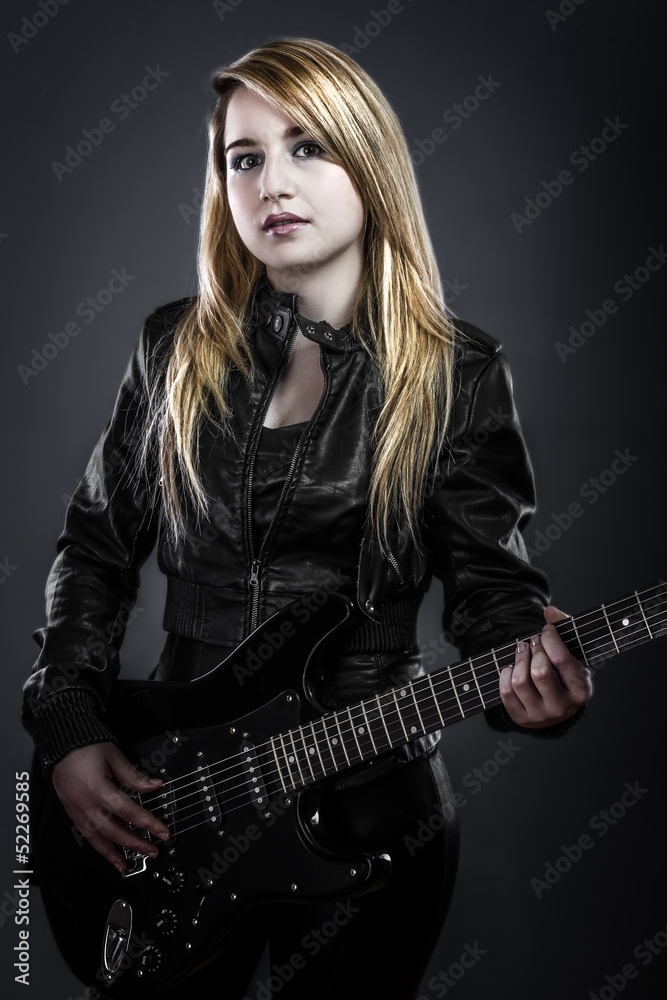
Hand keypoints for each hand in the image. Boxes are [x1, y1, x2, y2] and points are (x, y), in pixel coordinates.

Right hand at [51, 742, 169, 870]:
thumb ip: (134, 776)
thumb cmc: (86, 746)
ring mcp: (77, 810)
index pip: (128, 811)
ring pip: (97, 838)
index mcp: (97, 787)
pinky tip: (109, 854)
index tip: (161, 832)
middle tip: (153, 850)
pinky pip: (86, 835)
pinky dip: (99, 848)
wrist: (61, 744)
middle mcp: (85, 803)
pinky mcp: (72, 812)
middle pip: (114, 830)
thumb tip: (154, 786)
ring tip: (130, 864)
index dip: (147, 823)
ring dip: (115, 853)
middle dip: (135, 843)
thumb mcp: (114, 756)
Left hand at [499, 606, 592, 728]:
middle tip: (532, 642)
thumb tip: (549, 611)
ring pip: (520, 682)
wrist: (556, 707)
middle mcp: (562, 706)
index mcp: (580, 690)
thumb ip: (564, 627)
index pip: (560, 659)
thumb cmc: (564, 674)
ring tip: (522, 651)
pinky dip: (505, 675)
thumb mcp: (572, 654)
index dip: (549, 639)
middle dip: (533, 650)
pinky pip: (506, 692)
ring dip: (518, 660)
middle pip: (540, 672)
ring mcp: (541, 715)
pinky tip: (512, 668)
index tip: (545, 631)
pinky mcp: (522, 718)